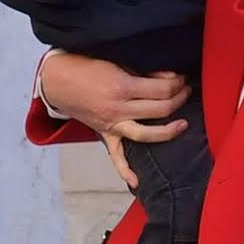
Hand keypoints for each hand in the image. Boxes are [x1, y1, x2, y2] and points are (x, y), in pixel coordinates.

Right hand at [41, 54, 190, 188]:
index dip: (176, 83)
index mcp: (121, 86)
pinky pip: (116, 157)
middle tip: (185, 90)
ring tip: (183, 124)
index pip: (161, 89)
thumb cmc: (87, 66)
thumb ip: (143, 72)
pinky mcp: (104, 134)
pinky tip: (137, 182)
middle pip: (159, 109)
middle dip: (178, 98)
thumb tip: (169, 77)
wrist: (58, 80)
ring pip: (145, 134)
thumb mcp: (117, 61)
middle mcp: (118, 108)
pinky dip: (125, 171)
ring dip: (168, 130)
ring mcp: (111, 124)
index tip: (181, 78)